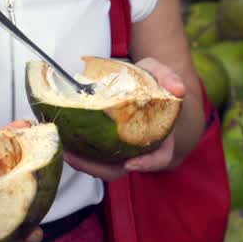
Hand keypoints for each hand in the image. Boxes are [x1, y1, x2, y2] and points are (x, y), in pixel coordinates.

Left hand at [63, 57, 185, 181]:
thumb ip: (168, 78)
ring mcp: (121, 150)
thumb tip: (178, 89)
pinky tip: (63, 141)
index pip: (160, 157)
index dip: (148, 164)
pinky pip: (94, 156)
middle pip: (122, 168)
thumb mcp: (159, 73)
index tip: (131, 163)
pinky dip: (79, 153)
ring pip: (104, 166)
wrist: (136, 82)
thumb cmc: (150, 80)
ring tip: (64, 151)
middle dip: (98, 168)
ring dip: (84, 163)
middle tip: (75, 157)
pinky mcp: (105, 146)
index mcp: (160, 135)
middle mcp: (140, 148)